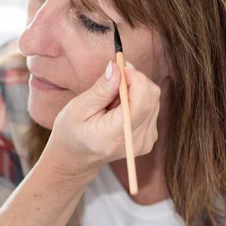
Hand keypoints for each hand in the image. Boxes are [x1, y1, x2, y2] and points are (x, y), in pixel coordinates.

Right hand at [42, 61, 160, 178]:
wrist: (77, 158)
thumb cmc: (71, 132)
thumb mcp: (78, 108)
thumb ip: (101, 89)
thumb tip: (117, 68)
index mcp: (115, 136)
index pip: (141, 102)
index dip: (135, 78)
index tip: (119, 68)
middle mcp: (135, 141)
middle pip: (151, 97)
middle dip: (135, 80)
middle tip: (113, 80)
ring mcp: (145, 141)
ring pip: (154, 98)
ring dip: (136, 89)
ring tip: (113, 98)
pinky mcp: (150, 137)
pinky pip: (152, 106)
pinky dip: (138, 99)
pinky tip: (120, 107)